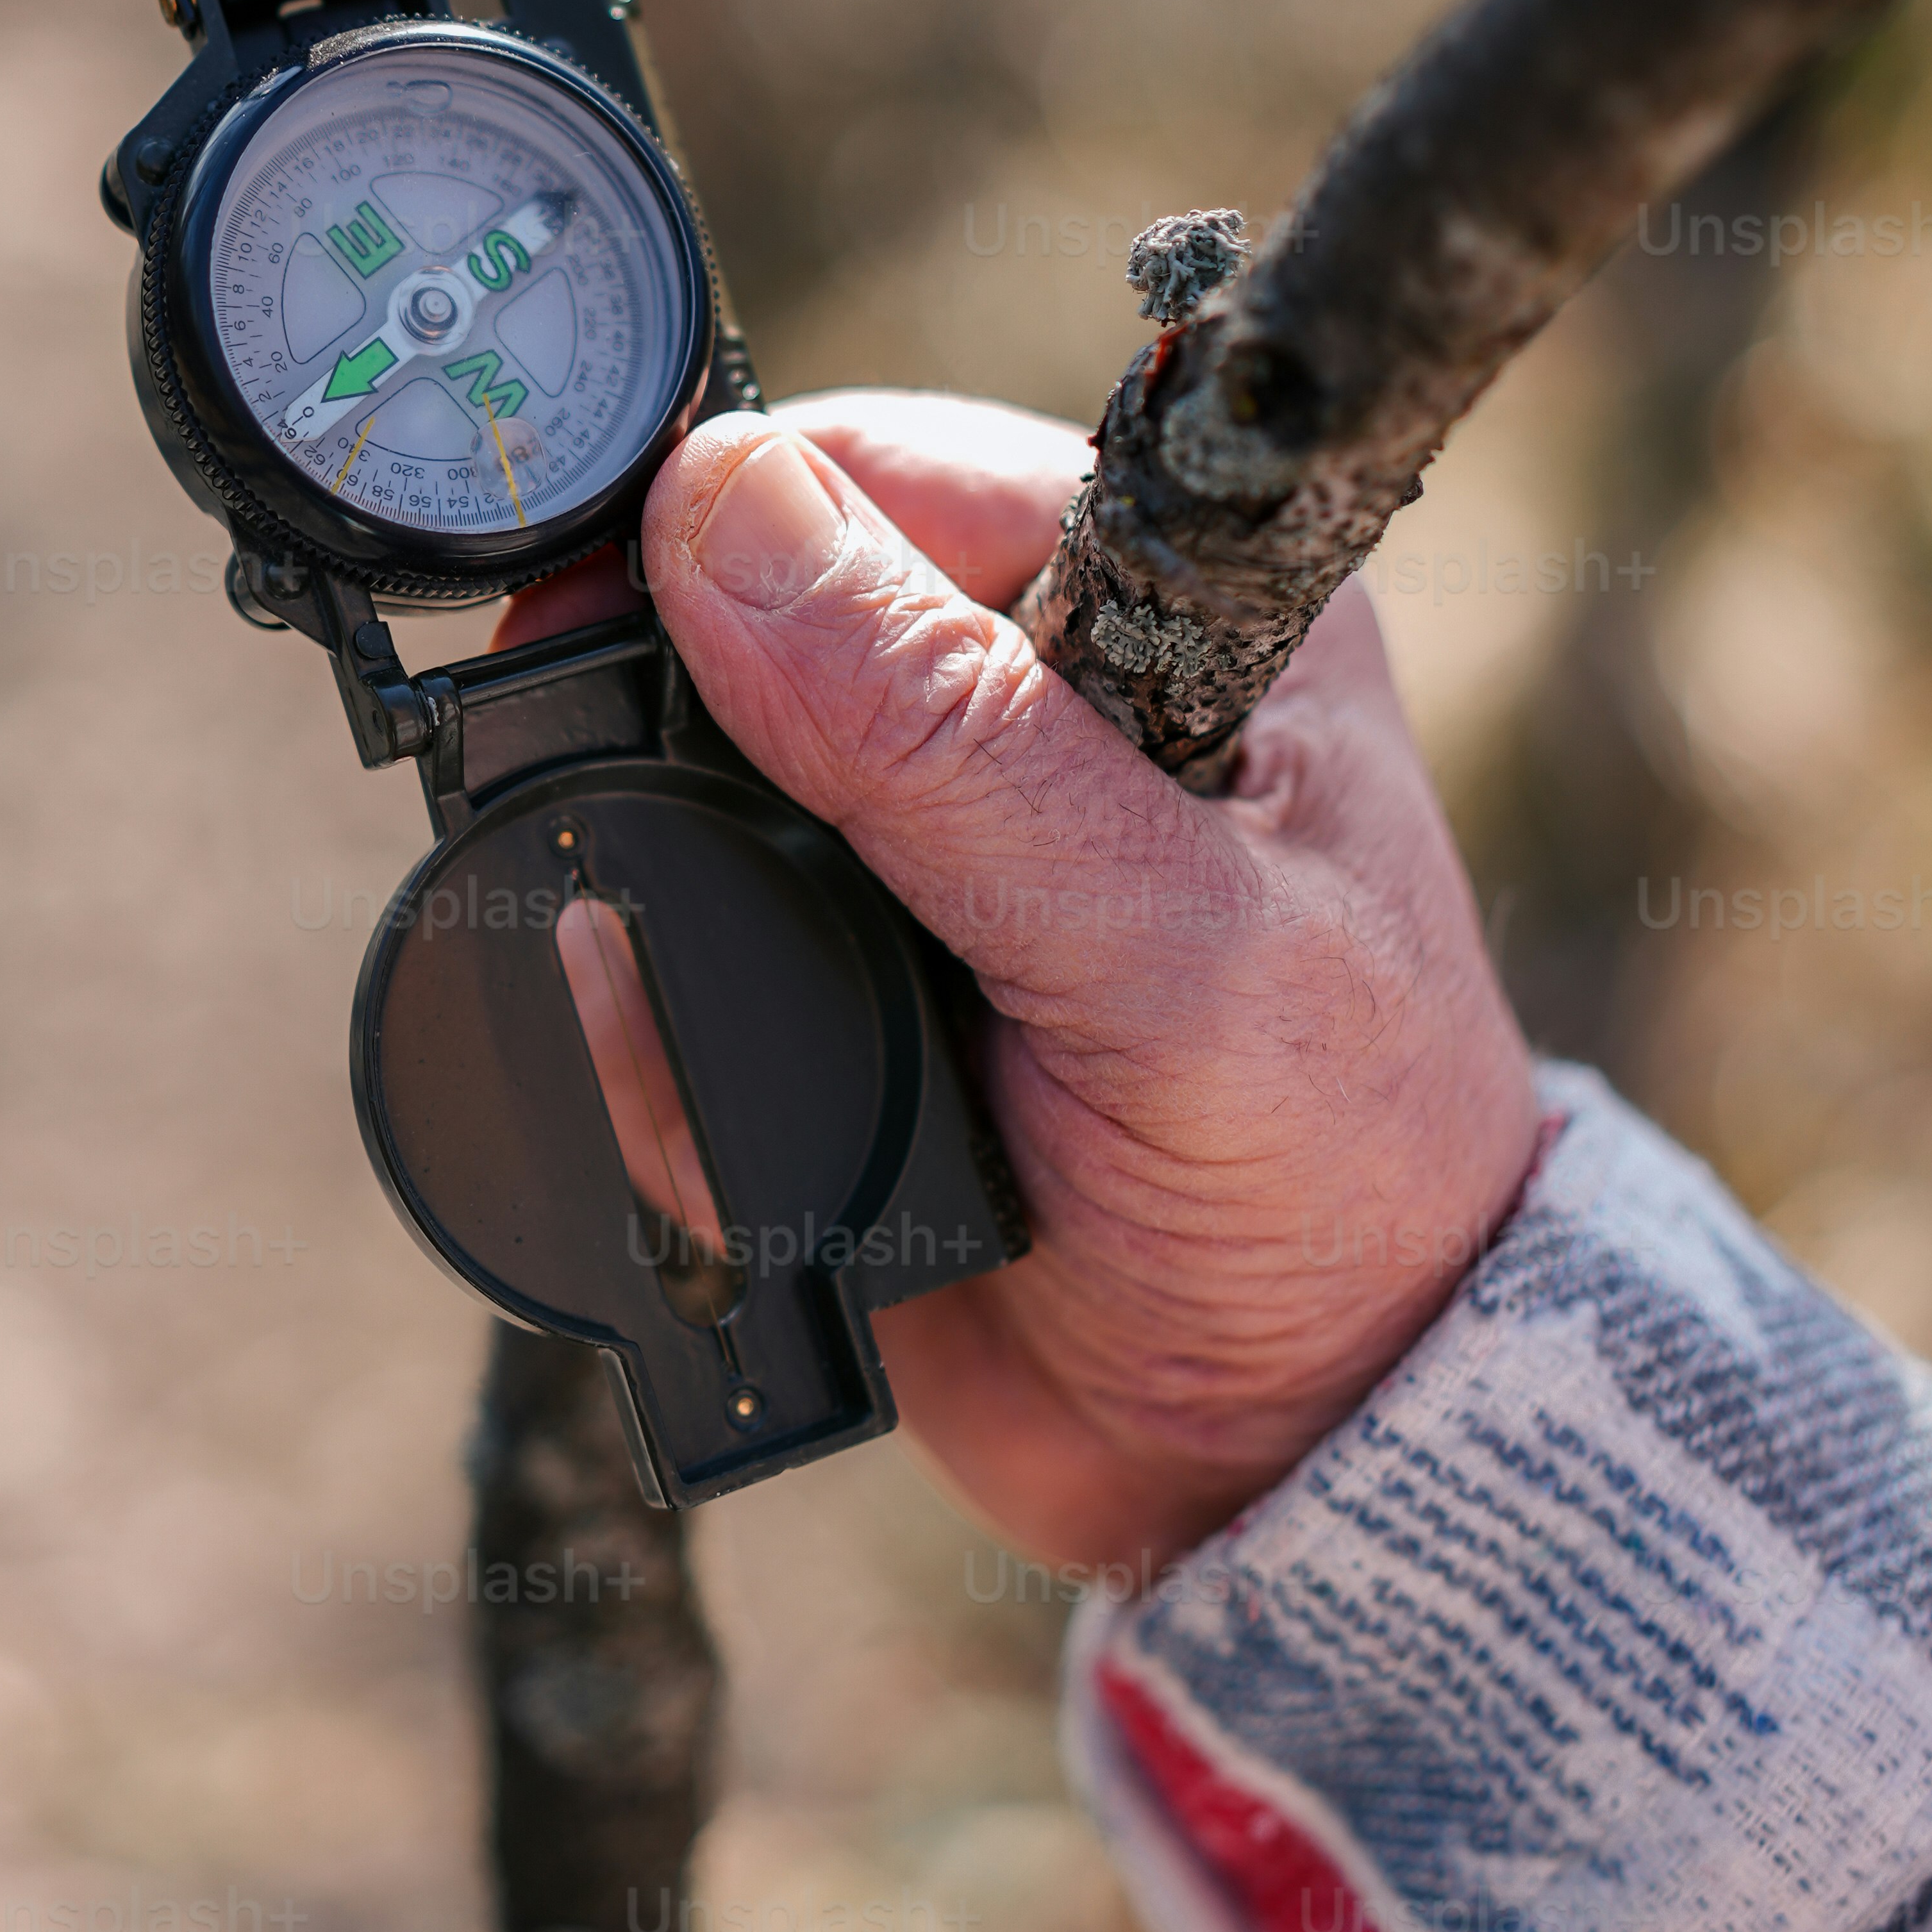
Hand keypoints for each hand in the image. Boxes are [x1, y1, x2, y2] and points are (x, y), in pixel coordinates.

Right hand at [617, 391, 1539, 1576]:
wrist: (1298, 1458)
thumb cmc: (1332, 1185)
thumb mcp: (1164, 951)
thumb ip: (951, 742)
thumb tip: (723, 520)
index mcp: (1173, 602)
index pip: (884, 472)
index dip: (719, 533)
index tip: (600, 636)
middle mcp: (1053, 690)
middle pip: (753, 606)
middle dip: (663, 736)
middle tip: (656, 860)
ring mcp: (942, 837)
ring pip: (685, 774)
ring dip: (651, 891)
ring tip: (712, 1009)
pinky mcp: (856, 971)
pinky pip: (680, 932)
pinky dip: (654, 1016)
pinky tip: (709, 1097)